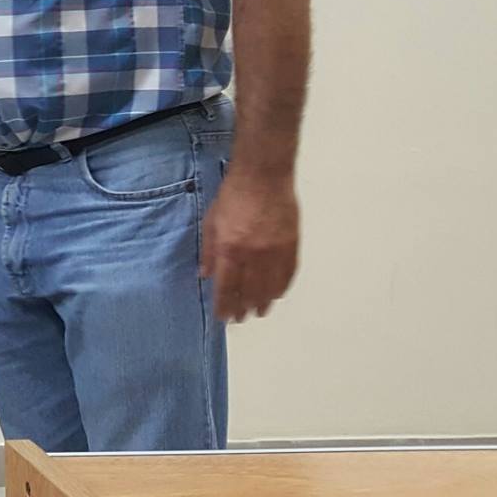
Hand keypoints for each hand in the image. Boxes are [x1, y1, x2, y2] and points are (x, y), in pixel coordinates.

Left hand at [201, 174, 299, 322]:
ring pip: (271, 287)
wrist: (264, 177)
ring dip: (264, 302)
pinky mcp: (291, 245)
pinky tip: (277, 295)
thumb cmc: (232, 197)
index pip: (227, 287)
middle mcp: (253, 256)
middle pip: (250, 291)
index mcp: (230, 249)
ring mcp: (275, 252)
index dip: (225, 305)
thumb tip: (205, 275)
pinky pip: (288, 274)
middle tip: (241, 319)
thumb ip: (209, 251)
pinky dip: (282, 287)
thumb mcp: (211, 222)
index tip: (223, 317)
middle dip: (244, 308)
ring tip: (259, 312)